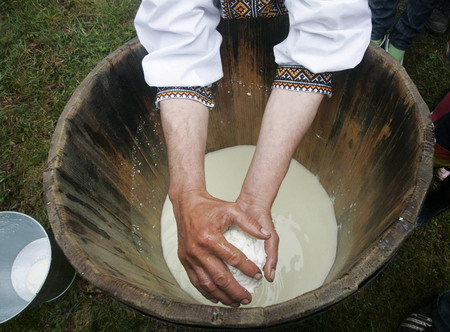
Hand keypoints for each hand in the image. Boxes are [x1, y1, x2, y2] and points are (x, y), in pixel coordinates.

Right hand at [171, 189, 270, 305]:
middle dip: (235, 291)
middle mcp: (198, 250)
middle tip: (248, 298)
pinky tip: (217, 297)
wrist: (187, 204)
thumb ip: (249, 223)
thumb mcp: (232, 209)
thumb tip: (265, 235)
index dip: (248, 269)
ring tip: (235, 302)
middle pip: (220, 277)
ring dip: (222, 296)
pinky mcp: (184, 260)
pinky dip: (206, 292)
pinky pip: (195, 281)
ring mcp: (189, 257)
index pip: (233, 259)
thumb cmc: (210, 206)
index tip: (257, 275)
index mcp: (210, 238)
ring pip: (207, 284)